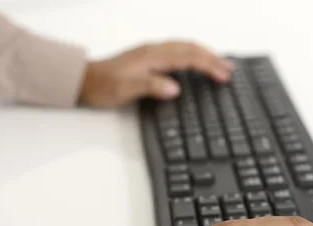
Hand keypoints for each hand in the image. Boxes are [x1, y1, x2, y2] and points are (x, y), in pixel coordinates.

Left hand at [79, 41, 233, 107]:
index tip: (224, 76)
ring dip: (205, 55)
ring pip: (185, 48)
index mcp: (152, 56)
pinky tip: (196, 63)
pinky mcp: (149, 58)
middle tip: (230, 70)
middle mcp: (153, 50)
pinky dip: (193, 55)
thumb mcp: (125, 90)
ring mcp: (151, 52)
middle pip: (191, 49)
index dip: (209, 66)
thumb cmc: (101, 86)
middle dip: (213, 58)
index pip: (188, 57)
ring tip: (220, 64)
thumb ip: (151, 87)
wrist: (82, 80)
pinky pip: (178, 51)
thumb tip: (174, 88)